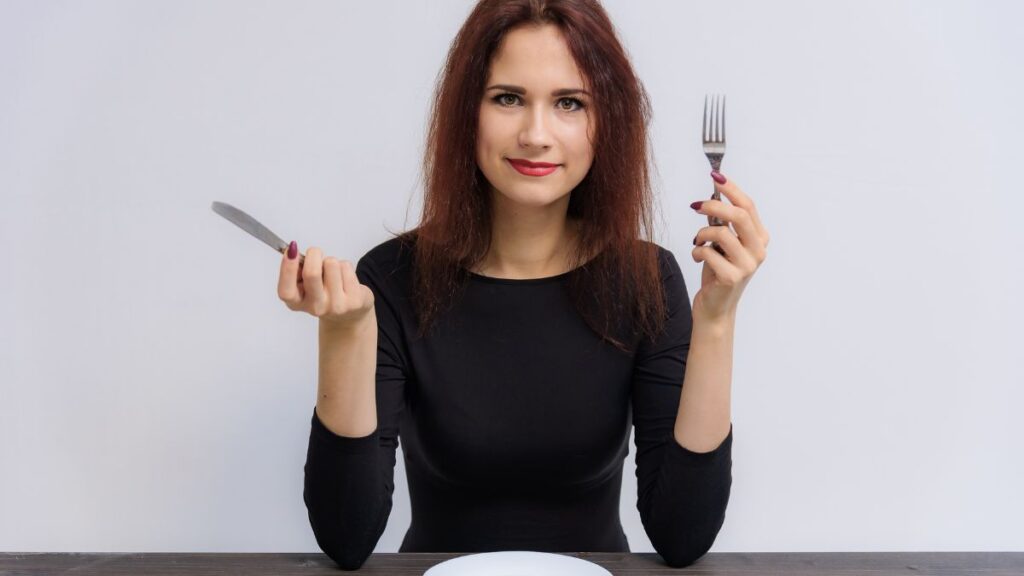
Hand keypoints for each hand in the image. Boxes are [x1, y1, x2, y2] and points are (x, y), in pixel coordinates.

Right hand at [277, 242, 375, 328]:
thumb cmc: (323, 293)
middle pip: (312, 273)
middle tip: (315, 252)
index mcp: (298, 303)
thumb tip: (293, 252)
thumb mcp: (304, 286)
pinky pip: (346, 267)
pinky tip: (345, 278)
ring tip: (333, 272)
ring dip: (331, 261)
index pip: (286, 290)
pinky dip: (345, 266)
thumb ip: (297, 272)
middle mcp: (316, 308)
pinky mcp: (355, 301)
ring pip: (331, 264)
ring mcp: (337, 306)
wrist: (349, 314)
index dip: (287, 269)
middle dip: (313, 255)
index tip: (291, 250)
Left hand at [690, 171, 769, 323]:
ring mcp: (747, 265)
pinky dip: (697, 252)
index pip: (749, 206)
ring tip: (697, 242)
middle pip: (739, 215)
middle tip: (696, 206)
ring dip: (702, 234)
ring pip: (721, 233)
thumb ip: (726, 224)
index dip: (732, 189)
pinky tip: (698, 258)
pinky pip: (708, 252)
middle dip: (714, 206)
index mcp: (760, 238)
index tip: (715, 175)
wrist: (716, 308)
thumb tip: (714, 195)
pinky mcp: (731, 277)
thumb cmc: (718, 272)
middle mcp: (758, 251)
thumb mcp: (725, 245)